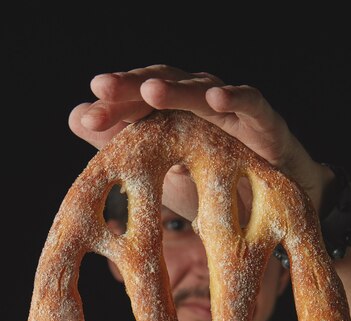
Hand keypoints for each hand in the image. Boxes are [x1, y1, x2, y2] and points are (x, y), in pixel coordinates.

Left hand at [68, 64, 331, 208]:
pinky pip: (251, 104)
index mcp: (174, 117)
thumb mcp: (163, 173)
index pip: (140, 103)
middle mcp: (200, 106)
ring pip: (203, 89)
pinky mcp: (266, 122)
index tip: (88, 119)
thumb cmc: (217, 184)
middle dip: (134, 87)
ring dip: (178, 88)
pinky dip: (235, 98)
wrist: (276, 206)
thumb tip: (74, 117)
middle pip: (165, 85)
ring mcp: (233, 112)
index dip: (115, 107)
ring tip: (151, 90)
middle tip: (104, 89)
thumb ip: (124, 146)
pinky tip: (216, 98)